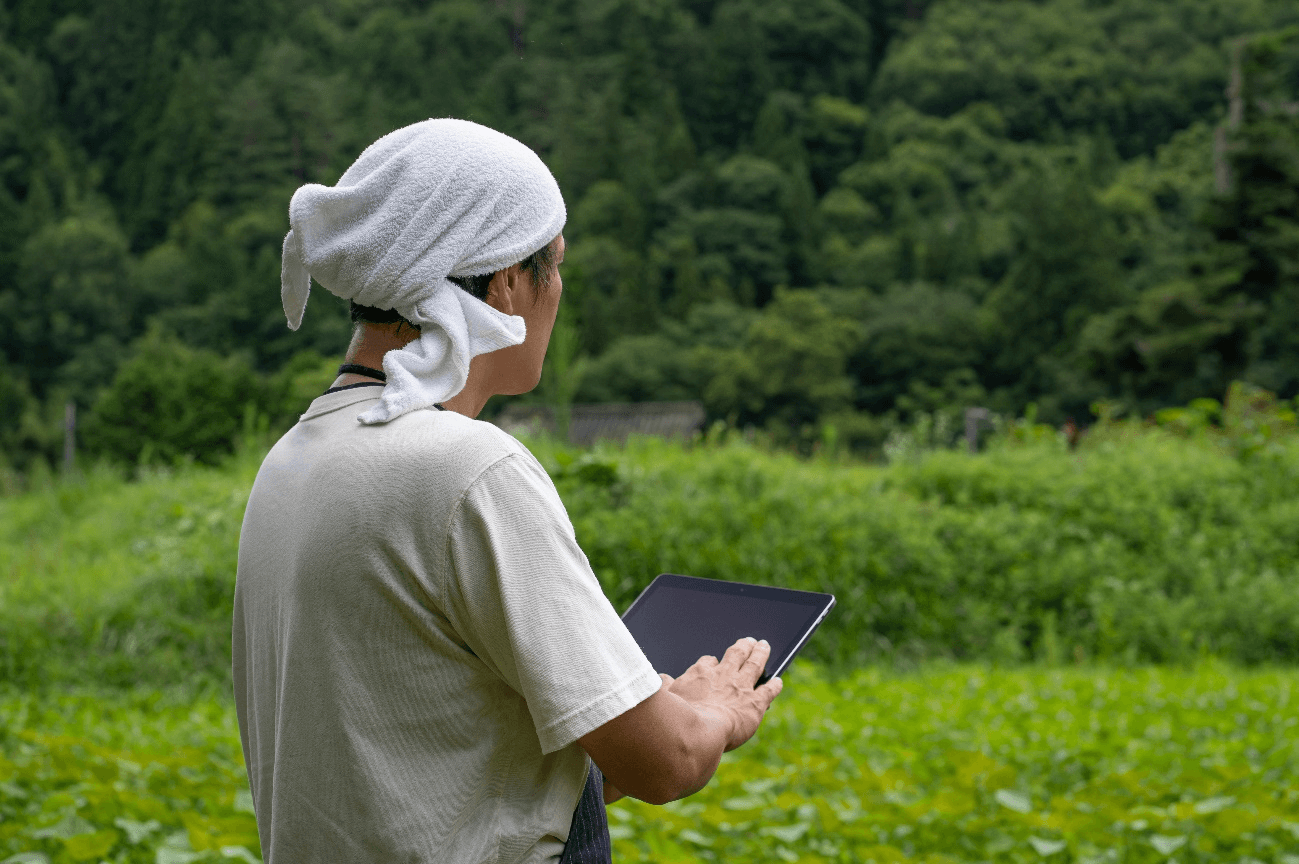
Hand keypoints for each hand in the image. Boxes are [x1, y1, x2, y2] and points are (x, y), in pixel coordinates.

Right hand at [659, 637, 783, 751]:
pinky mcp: (754, 703)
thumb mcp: (665, 698)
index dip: (712, 662)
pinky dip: (775, 685)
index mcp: (700, 674)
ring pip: (754, 664)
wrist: (696, 734)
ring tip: (764, 646)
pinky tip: (778, 681)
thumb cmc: (676, 719)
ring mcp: (740, 688)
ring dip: (760, 654)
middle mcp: (723, 676)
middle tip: (748, 640)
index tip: (713, 663)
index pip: (708, 662)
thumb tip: (663, 677)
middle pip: (735, 654)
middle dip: (742, 646)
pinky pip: (768, 690)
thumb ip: (665, 686)